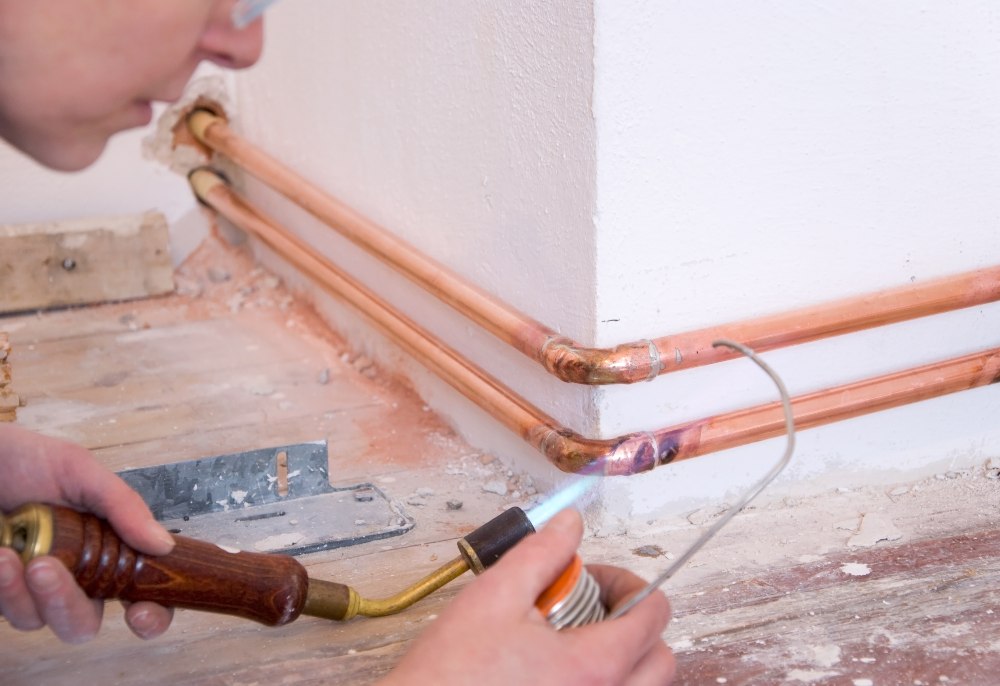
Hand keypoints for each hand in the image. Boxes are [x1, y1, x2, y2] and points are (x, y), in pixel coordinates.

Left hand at [0, 425, 175, 642]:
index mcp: (108, 549)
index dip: (151, 614)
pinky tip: (1, 555)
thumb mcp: (80, 471)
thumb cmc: (27, 460)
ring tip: (10, 556)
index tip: (139, 612)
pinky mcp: (3, 591)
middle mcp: (74, 575)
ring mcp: (34, 588)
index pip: (141, 594)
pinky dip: (6, 588)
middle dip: (68, 606)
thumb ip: (122, 506)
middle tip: (46, 569)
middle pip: (84, 623)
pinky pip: (9, 612)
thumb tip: (162, 544)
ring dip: (27, 595)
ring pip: (41, 621)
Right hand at [380, 509, 674, 685]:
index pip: (653, 616)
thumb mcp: (494, 597)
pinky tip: (564, 673)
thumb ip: (541, 554)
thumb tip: (569, 525)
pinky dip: (609, 685)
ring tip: (577, 643)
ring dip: (626, 660)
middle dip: (636, 624)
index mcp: (593, 667)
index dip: (629, 584)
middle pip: (661, 659)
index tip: (596, 579)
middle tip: (592, 608)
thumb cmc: (450, 677)